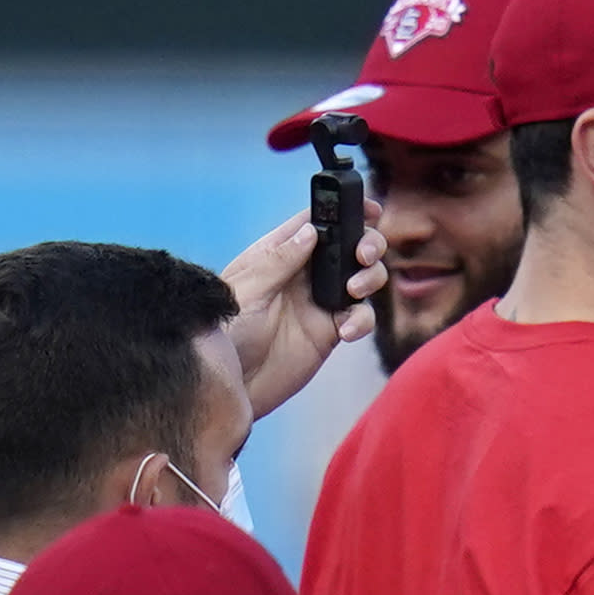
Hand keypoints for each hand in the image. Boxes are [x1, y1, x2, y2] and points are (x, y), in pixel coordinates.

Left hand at [220, 211, 387, 417]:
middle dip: (367, 244)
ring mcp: (319, 302)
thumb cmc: (223, 334)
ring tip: (353, 292)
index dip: (344, 211)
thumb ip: (279, 261)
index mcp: (277, 255)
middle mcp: (303, 275)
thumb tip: (311, 231)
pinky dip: (362, 321)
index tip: (369, 209)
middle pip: (349, 246)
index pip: (315, 223)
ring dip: (369, 278)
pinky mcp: (331, 332)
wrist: (229, 386)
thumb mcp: (246, 292)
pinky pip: (360, 318)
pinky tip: (346, 332)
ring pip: (363, 278)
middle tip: (362, 256)